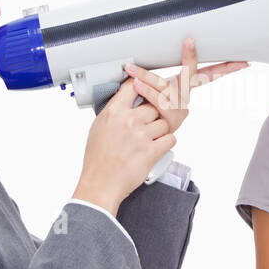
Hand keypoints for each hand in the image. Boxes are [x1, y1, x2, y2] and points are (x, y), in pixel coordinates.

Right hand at [73, 77, 177, 213]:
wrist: (101, 183)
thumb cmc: (98, 159)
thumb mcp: (98, 127)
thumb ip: (114, 112)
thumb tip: (125, 102)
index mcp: (113, 112)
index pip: (133, 86)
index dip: (143, 87)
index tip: (146, 91)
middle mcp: (128, 120)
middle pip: (153, 106)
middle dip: (152, 116)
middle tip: (146, 126)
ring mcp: (141, 135)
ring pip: (164, 123)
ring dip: (160, 131)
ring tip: (148, 141)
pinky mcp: (152, 151)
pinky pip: (170, 139)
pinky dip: (165, 144)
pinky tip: (155, 148)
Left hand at [124, 38, 248, 135]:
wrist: (141, 143)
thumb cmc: (147, 113)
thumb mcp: (154, 94)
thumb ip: (153, 80)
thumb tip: (148, 63)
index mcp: (186, 89)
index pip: (210, 75)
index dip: (228, 69)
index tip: (243, 63)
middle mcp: (185, 98)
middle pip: (195, 76)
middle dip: (192, 58)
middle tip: (190, 41)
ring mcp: (178, 109)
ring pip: (166, 87)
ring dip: (147, 77)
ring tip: (132, 69)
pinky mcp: (169, 118)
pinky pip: (157, 100)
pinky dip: (145, 91)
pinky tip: (136, 84)